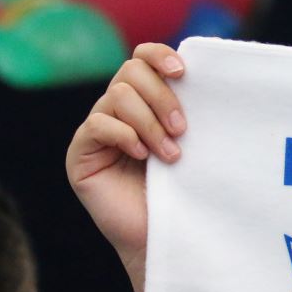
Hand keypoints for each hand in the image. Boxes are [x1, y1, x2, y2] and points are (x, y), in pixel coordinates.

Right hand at [66, 44, 187, 282]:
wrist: (166, 235)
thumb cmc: (186, 190)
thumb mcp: (194, 143)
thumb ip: (191, 110)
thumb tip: (210, 76)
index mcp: (146, 100)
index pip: (143, 57)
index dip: (159, 55)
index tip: (183, 71)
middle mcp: (118, 110)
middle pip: (131, 71)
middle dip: (161, 97)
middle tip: (183, 130)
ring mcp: (97, 130)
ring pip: (117, 96)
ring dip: (149, 123)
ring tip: (171, 155)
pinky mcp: (81, 153)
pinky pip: (97, 125)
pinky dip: (124, 135)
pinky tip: (143, 156)